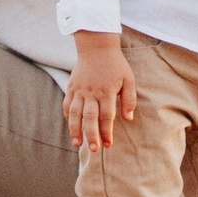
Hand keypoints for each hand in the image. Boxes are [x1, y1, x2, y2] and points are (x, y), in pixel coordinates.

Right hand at [65, 32, 135, 149]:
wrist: (97, 46)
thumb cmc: (115, 64)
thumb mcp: (128, 79)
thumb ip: (129, 99)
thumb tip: (129, 118)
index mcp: (106, 92)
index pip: (106, 117)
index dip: (107, 132)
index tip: (108, 144)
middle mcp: (91, 93)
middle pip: (90, 119)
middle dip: (92, 136)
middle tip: (94, 150)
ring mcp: (79, 90)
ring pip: (75, 114)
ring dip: (75, 130)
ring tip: (77, 144)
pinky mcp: (72, 87)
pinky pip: (67, 105)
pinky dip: (68, 117)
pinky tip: (71, 126)